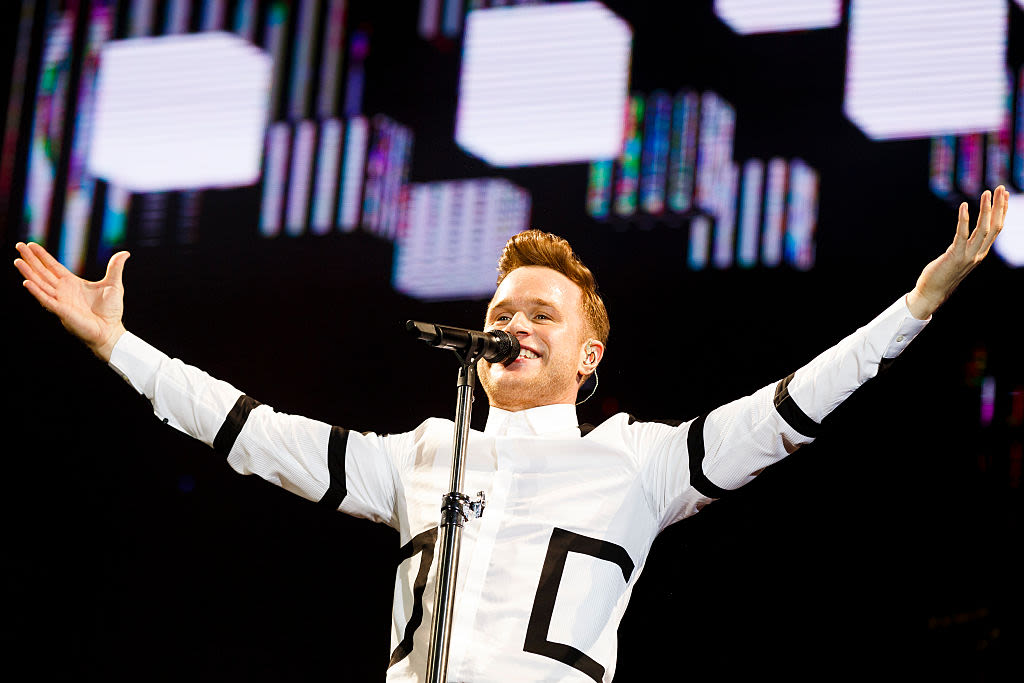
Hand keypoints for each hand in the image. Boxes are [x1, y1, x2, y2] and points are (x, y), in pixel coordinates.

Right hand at [14, 242, 129, 361]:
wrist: (111, 331)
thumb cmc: (111, 311)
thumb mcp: (114, 284)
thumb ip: (115, 268)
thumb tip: (125, 252)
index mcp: (72, 283)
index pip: (53, 267)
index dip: (42, 256)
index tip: (31, 244)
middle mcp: (63, 291)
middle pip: (43, 272)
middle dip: (31, 259)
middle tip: (18, 245)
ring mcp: (61, 301)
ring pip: (40, 284)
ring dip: (28, 273)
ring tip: (17, 261)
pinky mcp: (62, 311)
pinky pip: (46, 300)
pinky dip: (36, 292)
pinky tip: (27, 282)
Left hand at [906, 186, 1007, 319]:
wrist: (932, 292)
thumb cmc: (943, 274)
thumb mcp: (959, 257)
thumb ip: (966, 246)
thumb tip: (966, 234)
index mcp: (981, 252)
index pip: (996, 229)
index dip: (1001, 211)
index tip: (1003, 195)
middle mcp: (979, 253)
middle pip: (994, 226)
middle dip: (999, 206)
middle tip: (1000, 188)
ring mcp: (968, 255)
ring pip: (983, 229)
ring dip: (986, 210)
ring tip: (986, 193)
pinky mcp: (955, 256)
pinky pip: (961, 234)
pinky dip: (964, 219)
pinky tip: (964, 206)